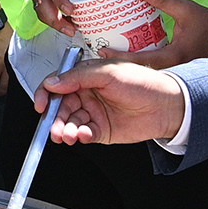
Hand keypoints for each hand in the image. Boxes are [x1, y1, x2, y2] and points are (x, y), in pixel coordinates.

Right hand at [0, 25, 12, 94]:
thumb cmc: (1, 29)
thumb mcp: (14, 42)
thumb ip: (14, 53)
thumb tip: (15, 58)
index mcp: (14, 59)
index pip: (15, 77)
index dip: (11, 84)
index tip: (9, 86)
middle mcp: (5, 64)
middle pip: (4, 83)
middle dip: (0, 89)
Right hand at [37, 57, 186, 144]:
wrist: (167, 106)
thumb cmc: (143, 83)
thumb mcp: (109, 72)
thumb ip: (78, 77)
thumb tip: (53, 83)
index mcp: (85, 77)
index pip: (57, 84)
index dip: (45, 94)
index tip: (41, 105)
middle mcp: (87, 95)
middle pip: (60, 107)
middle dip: (54, 118)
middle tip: (54, 127)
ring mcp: (93, 113)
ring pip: (69, 123)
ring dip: (65, 130)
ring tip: (68, 135)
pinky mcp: (101, 131)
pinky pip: (83, 134)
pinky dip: (80, 136)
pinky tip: (84, 135)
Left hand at [95, 0, 207, 69]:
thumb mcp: (186, 9)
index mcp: (174, 55)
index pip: (141, 61)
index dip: (119, 58)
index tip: (102, 51)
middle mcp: (173, 67)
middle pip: (140, 70)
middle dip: (120, 64)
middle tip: (100, 53)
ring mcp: (176, 71)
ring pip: (147, 71)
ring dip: (130, 65)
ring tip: (110, 54)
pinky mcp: (177, 68)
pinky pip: (155, 68)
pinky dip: (142, 63)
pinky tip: (130, 54)